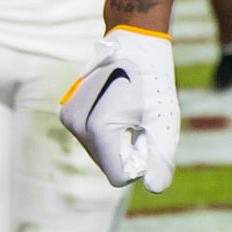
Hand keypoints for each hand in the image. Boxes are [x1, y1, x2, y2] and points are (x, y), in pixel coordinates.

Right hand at [58, 26, 182, 192]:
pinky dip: (107, 132)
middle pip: (108, 164)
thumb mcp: (164, 120)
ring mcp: (68, 118)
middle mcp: (76, 125)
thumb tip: (155, 188)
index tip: (148, 134)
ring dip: (118, 141)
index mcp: (98, 129)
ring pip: (99, 153)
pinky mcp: (67, 113)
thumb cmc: (153, 80)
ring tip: (128, 111)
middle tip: (140, 119)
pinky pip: (91, 140)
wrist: (134, 44)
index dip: (140, 162)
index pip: (119, 176)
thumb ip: (161, 157)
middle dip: (128, 151)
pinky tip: (116, 107)